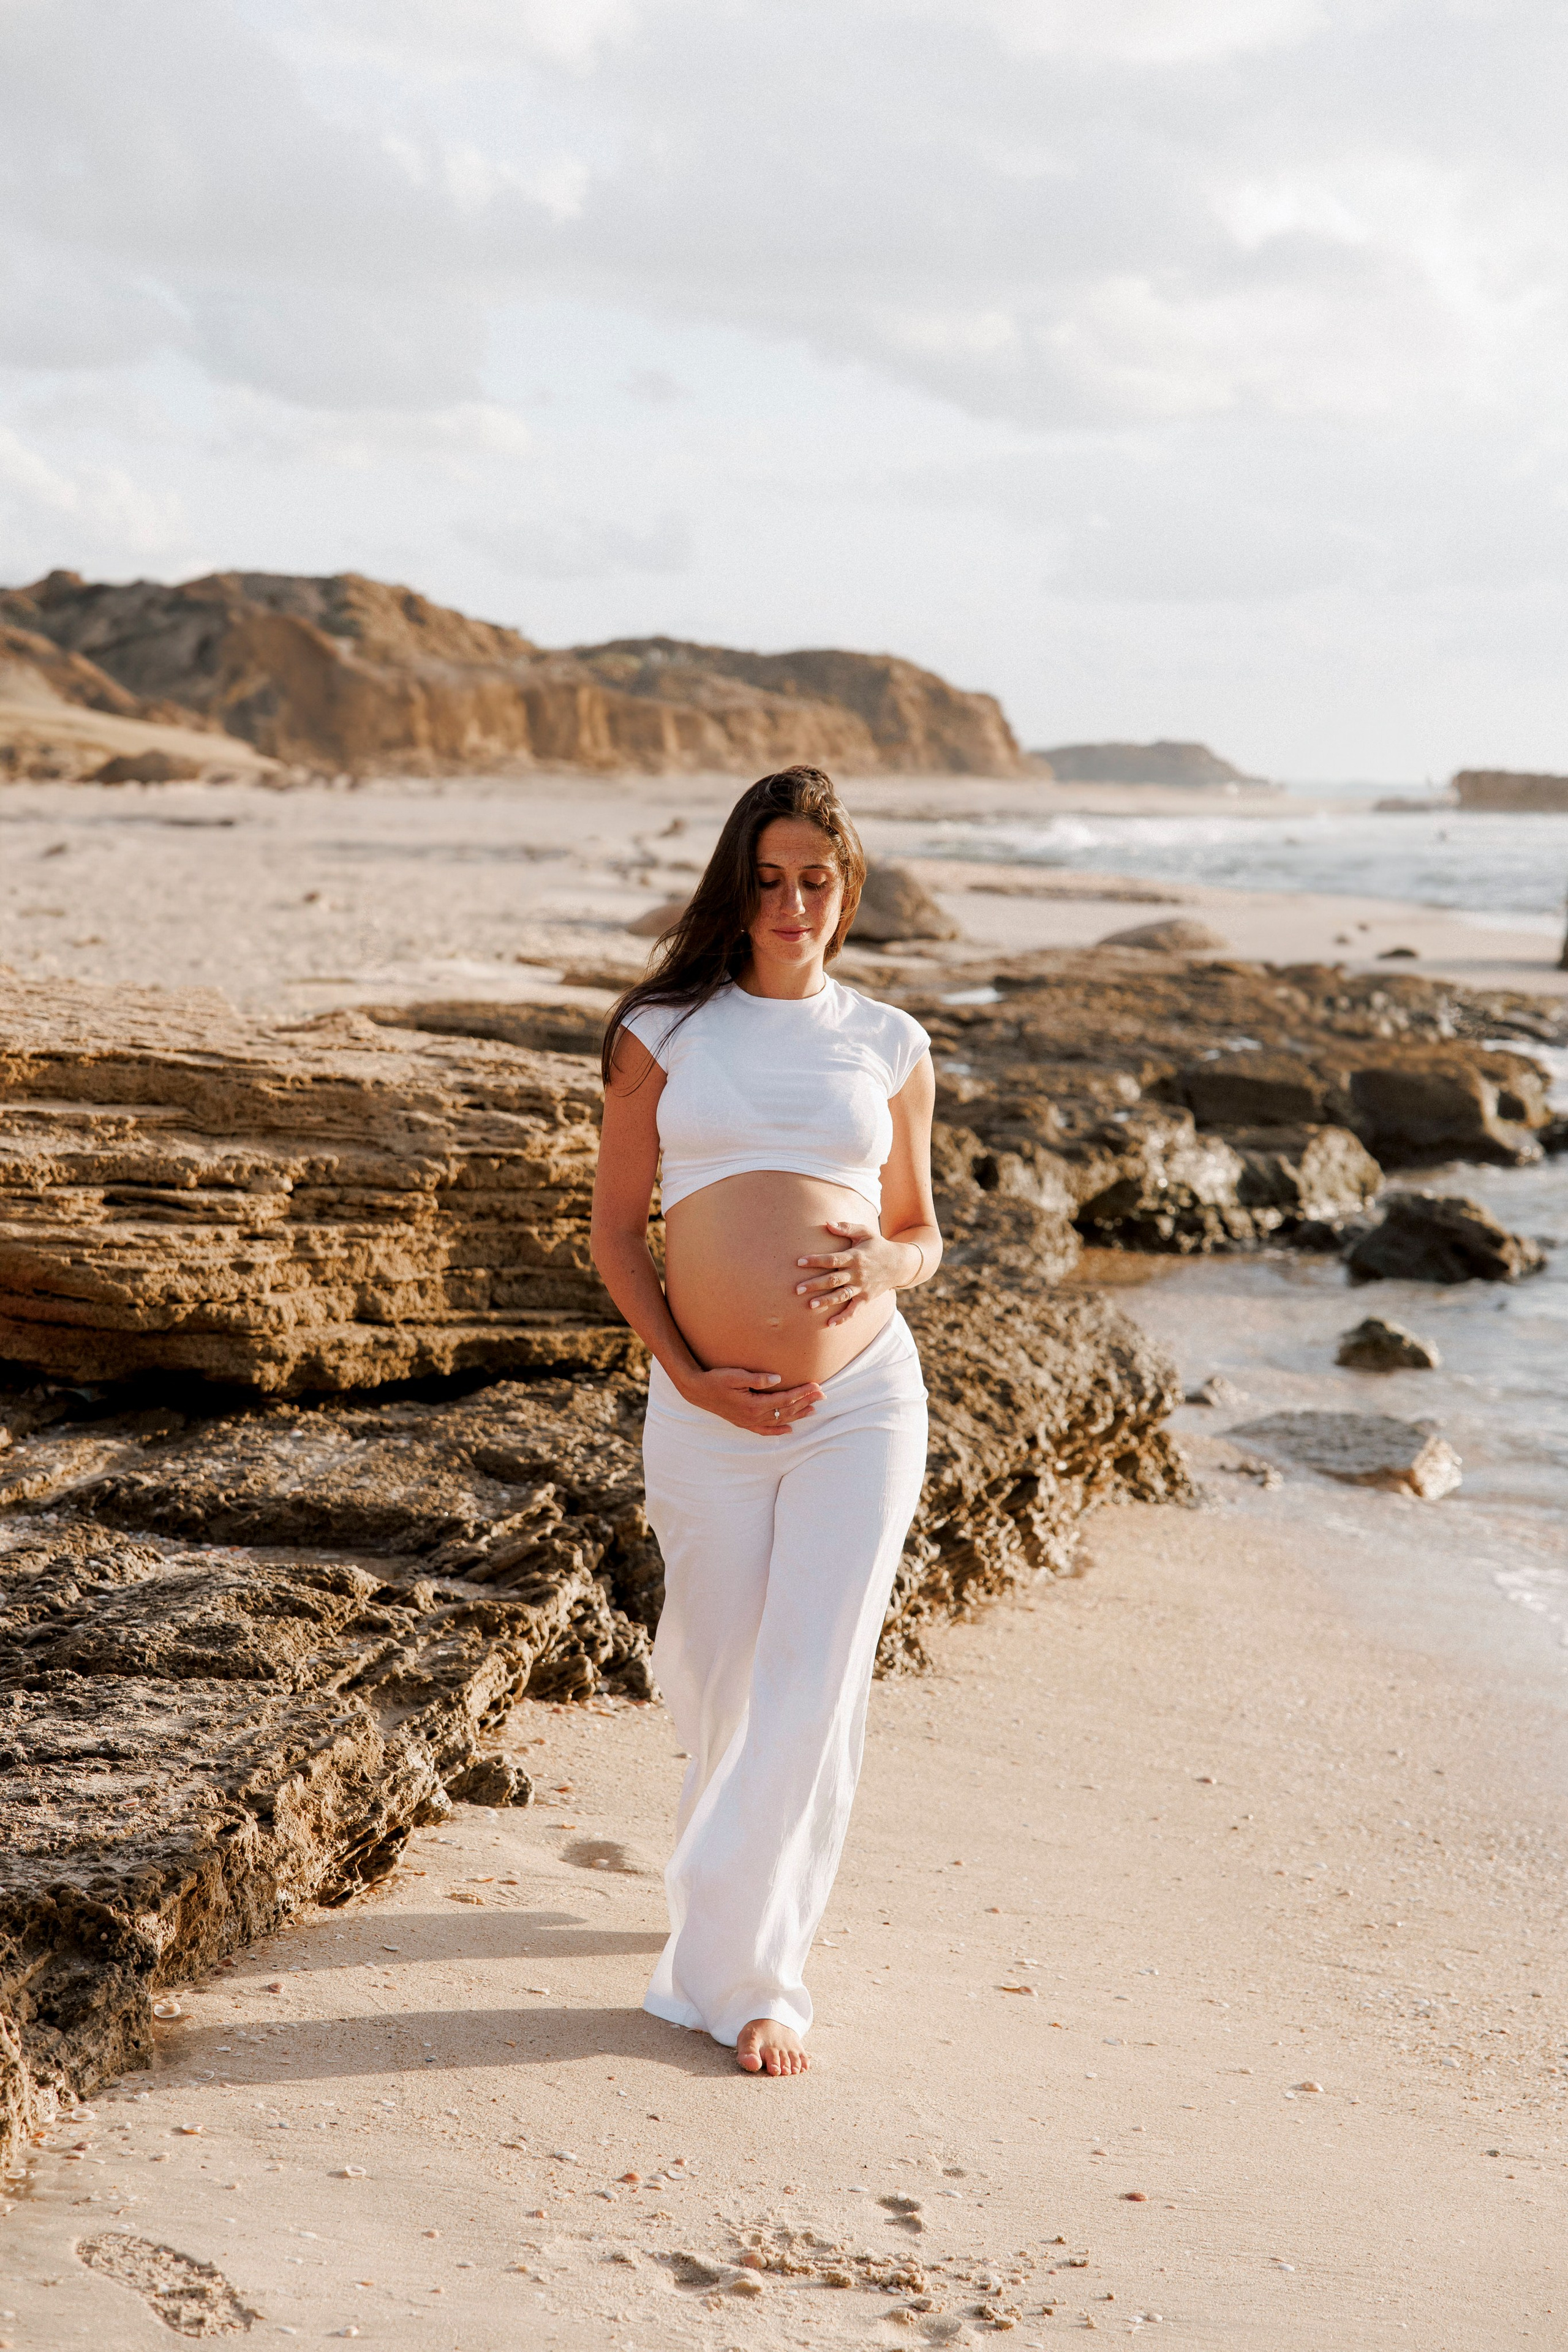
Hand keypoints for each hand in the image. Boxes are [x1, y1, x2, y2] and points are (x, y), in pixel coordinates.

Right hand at [677, 1365, 824, 1434]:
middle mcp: (753, 1417)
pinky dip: (778, 1431)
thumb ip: (758, 1378)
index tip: (816, 1386)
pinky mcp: (744, 1423)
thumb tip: (778, 1379)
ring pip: (779, 1421)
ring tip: (813, 1410)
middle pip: (786, 1410)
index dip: (802, 1392)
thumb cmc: (715, 1379)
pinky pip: (764, 1431)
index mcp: (754, 1405)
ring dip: (797, 1415)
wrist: (697, 1390)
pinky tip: (789, 1429)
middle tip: (822, 1396)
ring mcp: (749, 1422)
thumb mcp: (735, 1375)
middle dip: (805, 1402)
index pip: (785, 1399)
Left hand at [795, 1221, 908, 1329]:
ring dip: (825, 1301)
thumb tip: (827, 1223)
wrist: (900, 1264)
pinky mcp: (866, 1298)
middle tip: (797, 1289)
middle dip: (814, 1284)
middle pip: (833, 1280)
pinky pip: (854, 1310)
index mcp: (855, 1257)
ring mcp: (862, 1287)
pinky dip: (843, 1318)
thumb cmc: (878, 1245)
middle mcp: (858, 1273)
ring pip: (841, 1296)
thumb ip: (847, 1227)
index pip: (832, 1259)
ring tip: (810, 1305)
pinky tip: (829, 1324)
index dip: (815, 1261)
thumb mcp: (865, 1232)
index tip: (799, 1262)